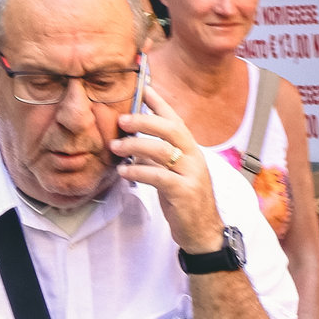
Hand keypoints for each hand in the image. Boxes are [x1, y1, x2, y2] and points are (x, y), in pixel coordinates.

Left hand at [110, 87, 220, 249]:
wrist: (202, 232)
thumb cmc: (183, 199)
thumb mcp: (172, 173)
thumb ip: (157, 156)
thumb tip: (132, 142)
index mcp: (191, 149)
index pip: (175, 120)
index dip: (160, 103)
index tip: (144, 87)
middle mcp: (194, 157)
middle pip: (170, 129)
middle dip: (144, 121)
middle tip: (121, 120)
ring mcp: (192, 174)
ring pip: (162, 151)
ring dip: (135, 146)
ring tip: (115, 147)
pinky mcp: (185, 192)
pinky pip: (159, 177)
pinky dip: (139, 172)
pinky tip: (124, 172)